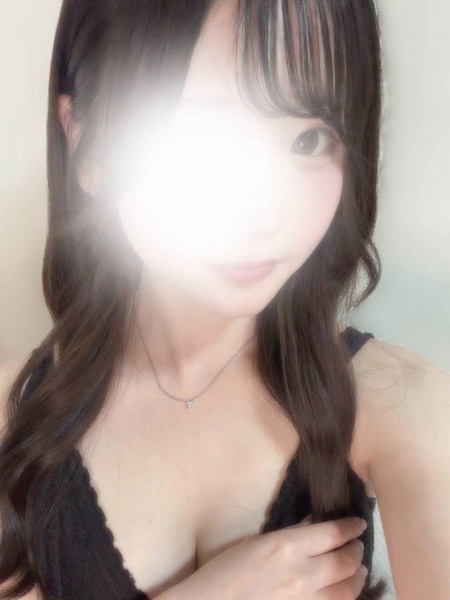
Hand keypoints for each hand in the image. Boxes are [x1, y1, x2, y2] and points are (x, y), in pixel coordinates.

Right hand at [168, 514, 367, 599]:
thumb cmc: (224, 572)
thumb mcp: (256, 543)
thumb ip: (290, 535)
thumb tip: (314, 526)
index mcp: (286, 547)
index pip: (332, 533)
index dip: (351, 527)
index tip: (359, 523)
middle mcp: (301, 575)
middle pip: (346, 562)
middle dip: (357, 550)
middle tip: (358, 545)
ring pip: (347, 591)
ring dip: (357, 577)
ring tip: (359, 570)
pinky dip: (343, 597)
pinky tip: (343, 592)